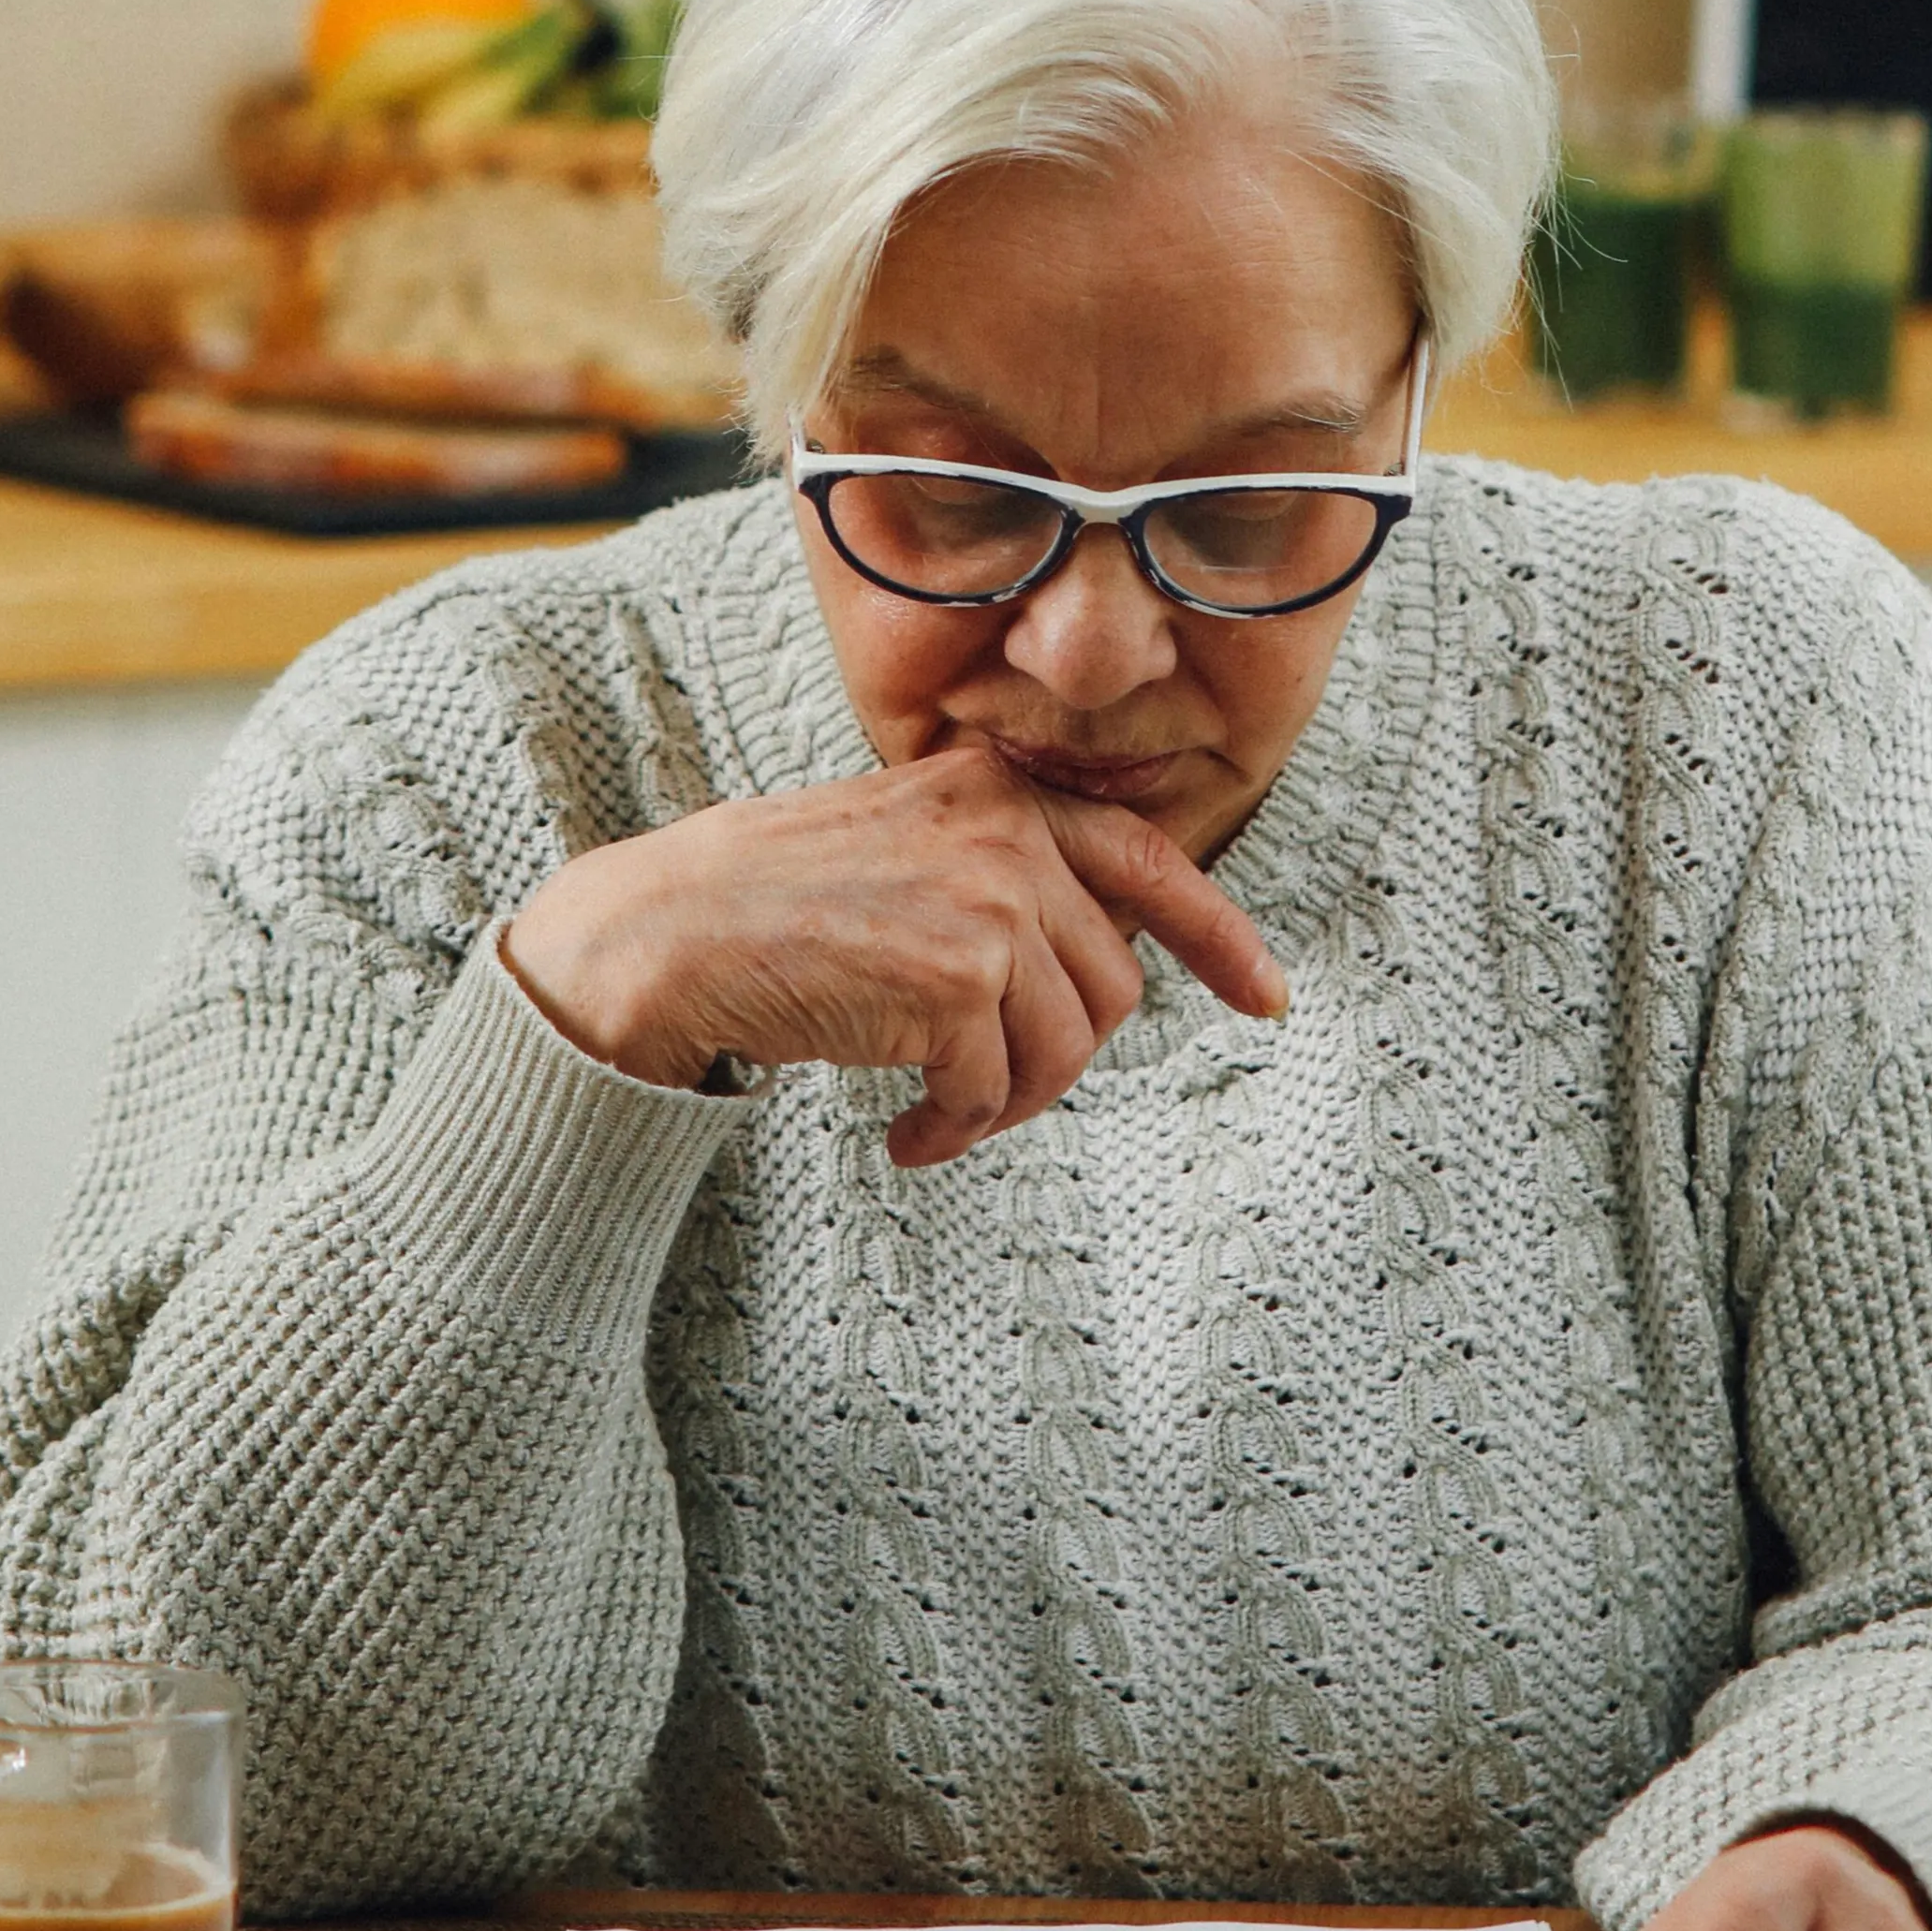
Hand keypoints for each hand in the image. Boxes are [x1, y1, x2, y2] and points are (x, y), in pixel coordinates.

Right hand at [501, 744, 1287, 1165]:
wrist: (664, 937)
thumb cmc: (766, 907)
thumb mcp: (902, 849)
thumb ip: (998, 879)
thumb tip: (1095, 970)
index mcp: (997, 792)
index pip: (1149, 865)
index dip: (1223, 939)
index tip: (1267, 998)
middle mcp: (1007, 833)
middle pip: (1110, 985)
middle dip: (1057, 1061)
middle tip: (984, 1096)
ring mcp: (988, 901)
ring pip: (1067, 1045)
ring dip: (1006, 1105)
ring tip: (939, 1119)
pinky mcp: (957, 978)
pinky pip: (999, 1088)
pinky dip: (958, 1131)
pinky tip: (905, 1138)